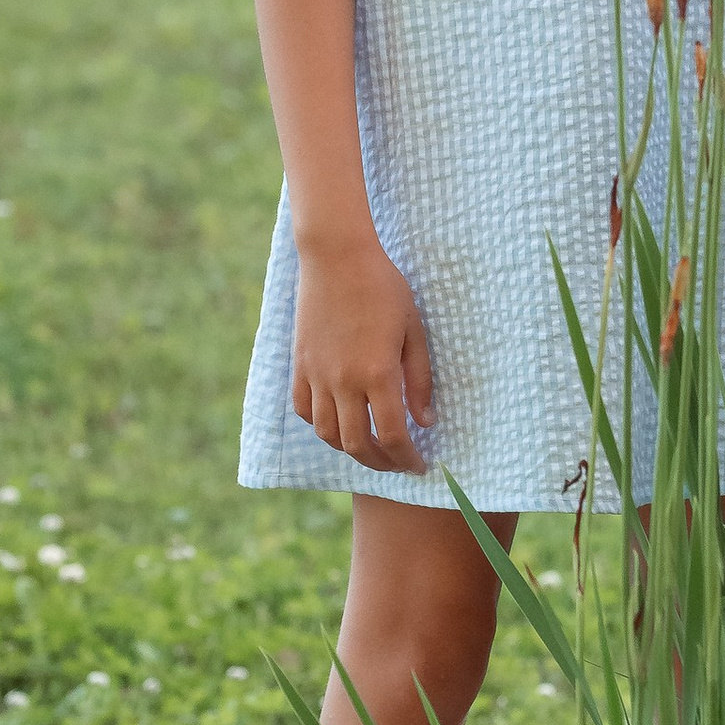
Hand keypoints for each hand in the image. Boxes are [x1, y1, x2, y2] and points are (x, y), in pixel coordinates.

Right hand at [289, 232, 434, 470]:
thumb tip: (425, 421)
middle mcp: (343, 381)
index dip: (407, 459)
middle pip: (358, 444)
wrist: (337, 258)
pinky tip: (338, 422)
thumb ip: (419, 380)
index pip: (393, 435)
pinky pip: (304, 410)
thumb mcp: (413, 331)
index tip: (418, 465)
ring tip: (370, 448)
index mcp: (378, 373)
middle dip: (380, 463)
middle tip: (397, 464)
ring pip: (328, 434)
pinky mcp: (299, 365)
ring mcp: (316, 375)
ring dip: (350, 449)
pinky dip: (321, 426)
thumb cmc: (383, 288)